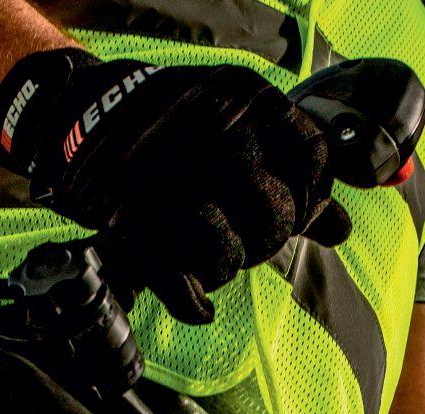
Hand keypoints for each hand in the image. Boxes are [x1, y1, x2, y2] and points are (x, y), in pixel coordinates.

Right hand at [0, 49, 351, 323]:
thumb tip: (342, 230)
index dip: (309, 201)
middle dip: (267, 241)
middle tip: (247, 240)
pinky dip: (195, 303)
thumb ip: (293, 174)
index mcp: (246, 100)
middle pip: (275, 216)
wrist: (82, 117)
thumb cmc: (174, 130)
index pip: (314, 162)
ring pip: (232, 253)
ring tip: (213, 257)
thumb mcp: (237, 127)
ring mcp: (173, 179)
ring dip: (228, 268)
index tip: (292, 213)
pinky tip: (198, 302)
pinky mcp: (135, 221)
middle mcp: (214, 133)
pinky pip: (185, 283)